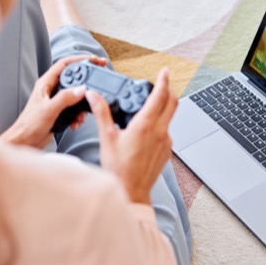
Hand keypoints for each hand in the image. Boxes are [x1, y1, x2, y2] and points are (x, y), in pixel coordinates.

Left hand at [1, 55, 107, 148]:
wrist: (25, 141)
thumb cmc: (29, 125)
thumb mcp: (48, 110)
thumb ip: (65, 98)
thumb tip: (81, 89)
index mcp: (46, 83)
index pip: (65, 64)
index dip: (80, 59)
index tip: (94, 60)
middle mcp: (51, 89)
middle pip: (73, 77)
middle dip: (87, 79)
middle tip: (99, 75)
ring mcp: (56, 100)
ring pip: (76, 94)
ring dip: (83, 103)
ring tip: (84, 113)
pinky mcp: (60, 111)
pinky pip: (75, 108)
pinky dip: (79, 114)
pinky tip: (76, 122)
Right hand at [87, 67, 177, 204]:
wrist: (131, 193)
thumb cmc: (119, 170)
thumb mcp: (107, 138)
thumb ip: (102, 113)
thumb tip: (94, 96)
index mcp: (146, 125)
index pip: (160, 96)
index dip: (163, 80)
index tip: (164, 71)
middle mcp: (160, 132)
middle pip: (172, 103)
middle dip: (168, 90)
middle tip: (161, 83)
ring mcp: (166, 142)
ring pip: (170, 117)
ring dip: (163, 108)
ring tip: (149, 106)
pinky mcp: (167, 151)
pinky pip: (166, 131)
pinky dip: (160, 124)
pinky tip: (147, 129)